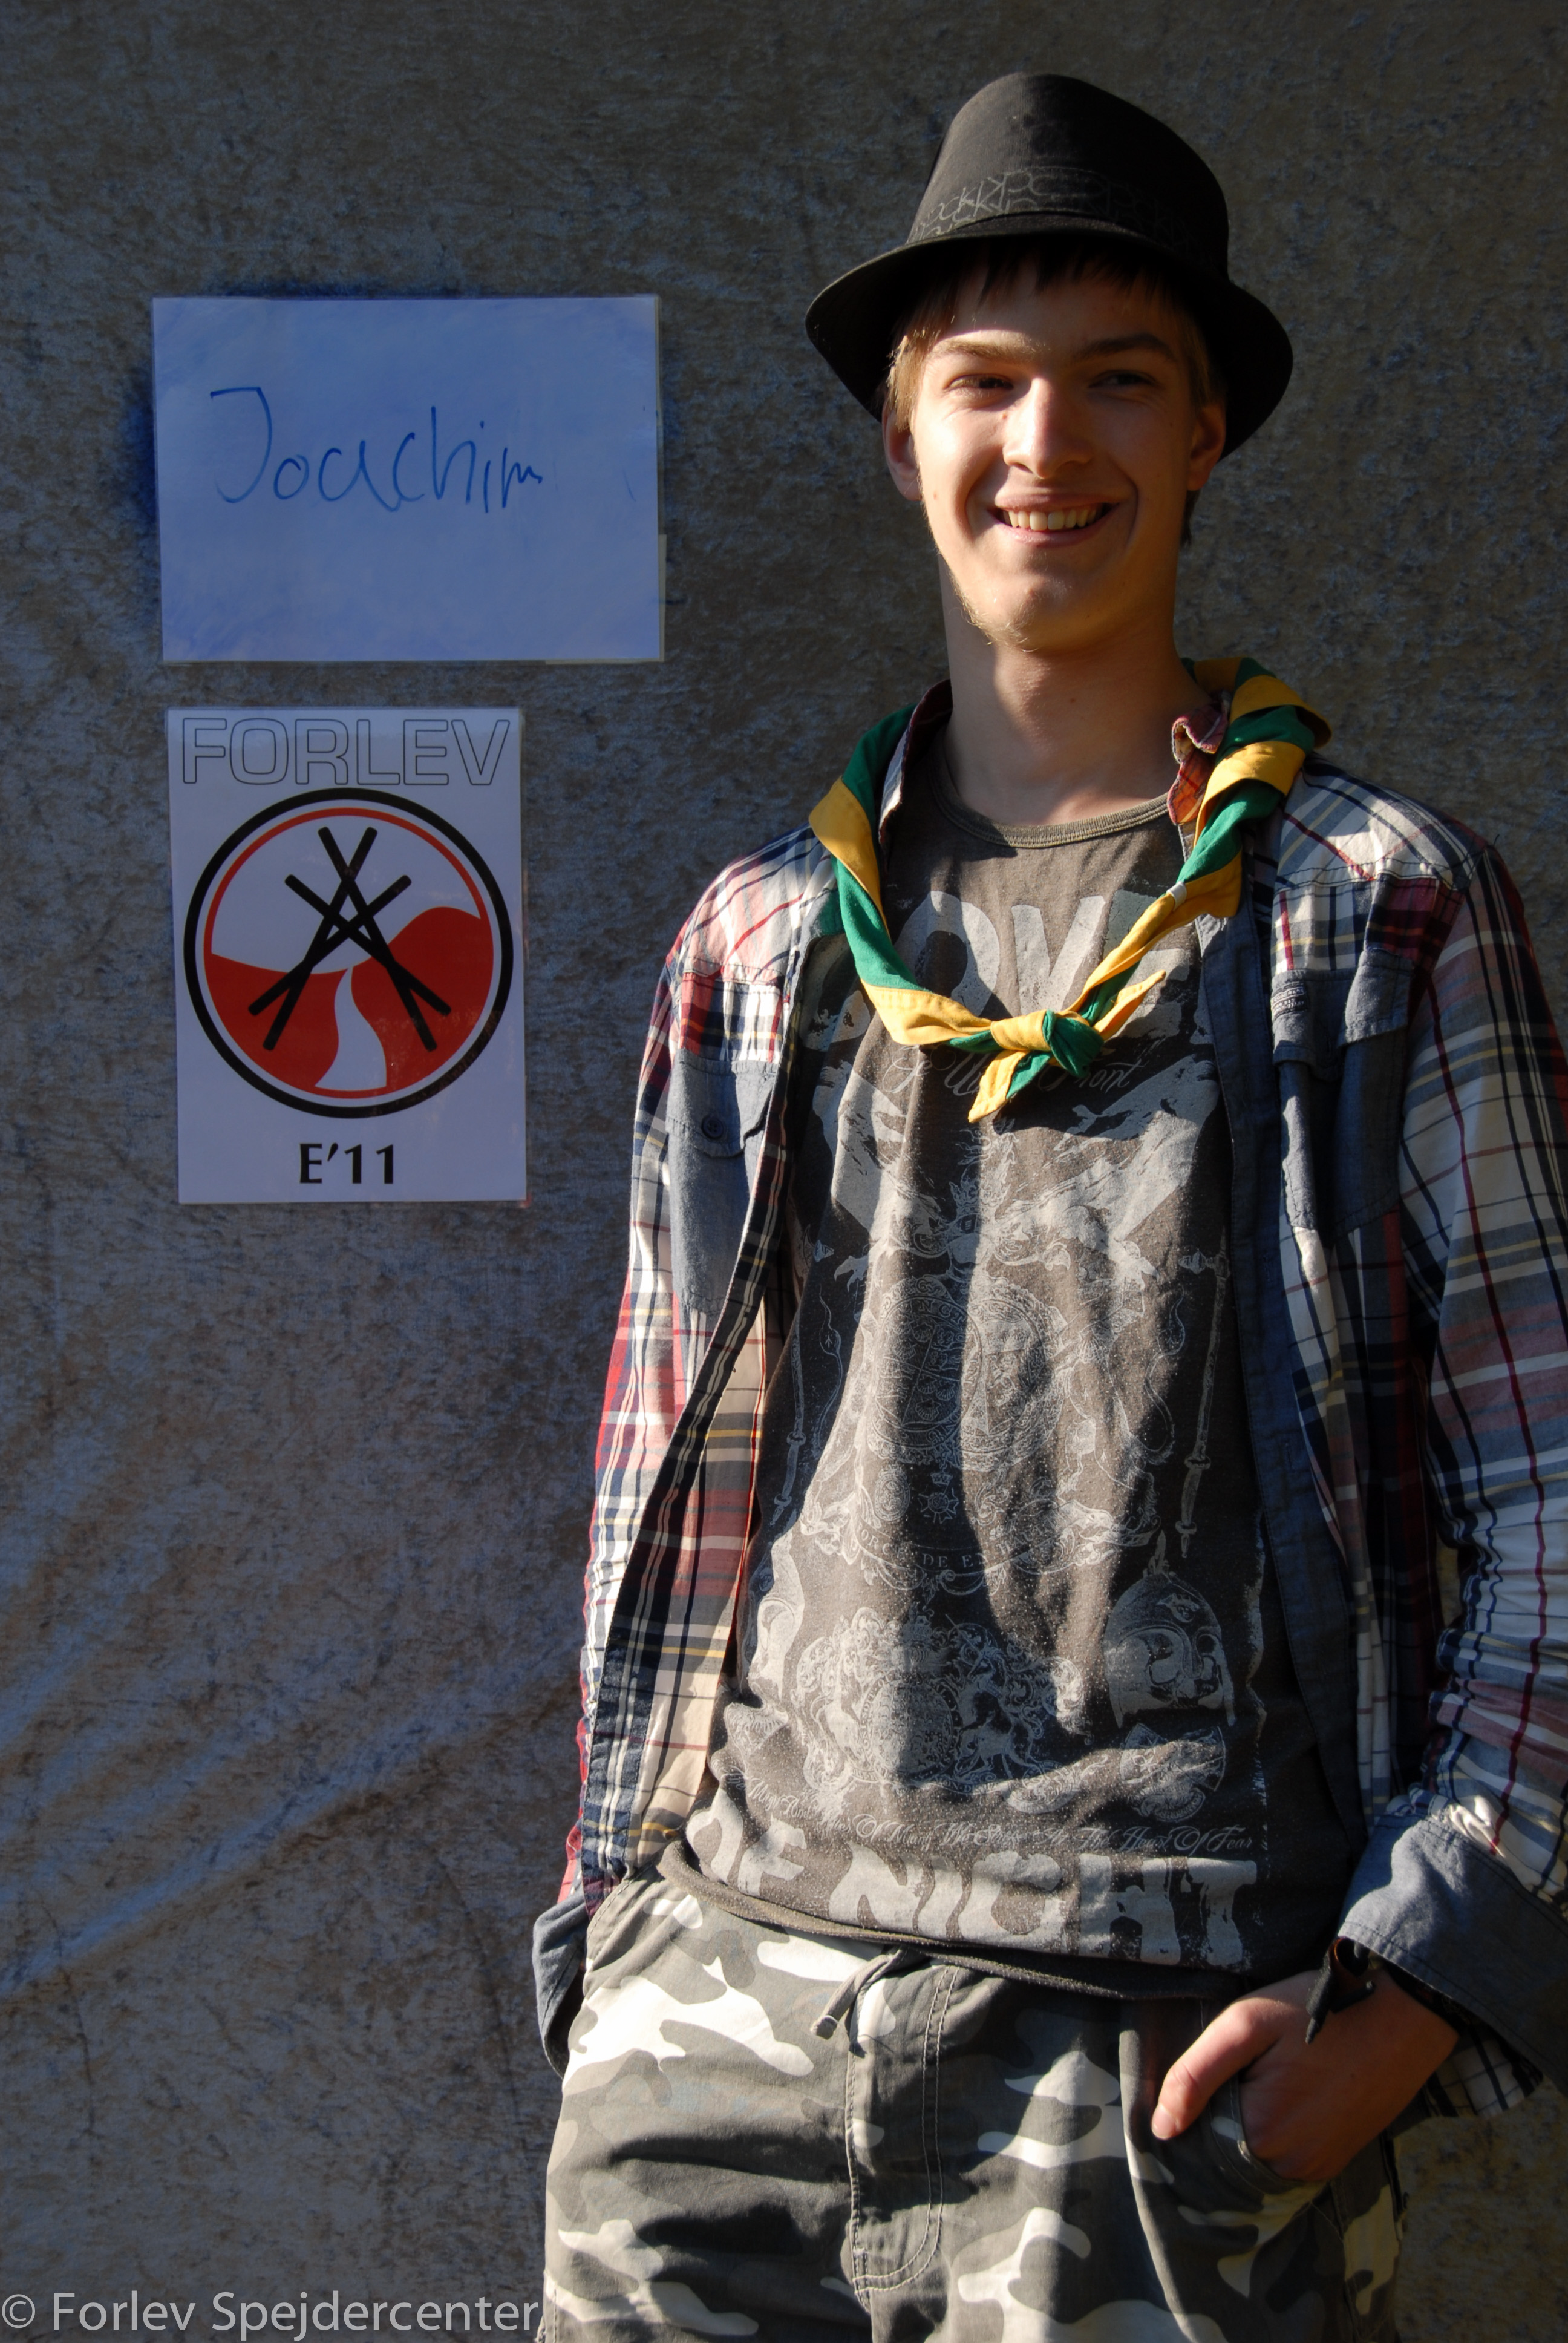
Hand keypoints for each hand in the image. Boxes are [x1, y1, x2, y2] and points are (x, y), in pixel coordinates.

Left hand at [1150, 1966, 1457, 2185]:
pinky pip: (1281, 2159)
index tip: (1200, 2074)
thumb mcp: (1247, 2024)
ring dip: (1243, 2125)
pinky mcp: (1332, 2163)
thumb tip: (1161, 2129)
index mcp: (1262, 2134)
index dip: (1189, 2108)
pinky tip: (1281, 2093)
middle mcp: (1289, 2166)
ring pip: (1252, 2156)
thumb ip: (1196, 2076)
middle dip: (1215, 2116)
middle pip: (1224, 2152)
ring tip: (1260, 2077)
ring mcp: (1314, 2169)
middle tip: (1235, 2068)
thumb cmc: (1318, 2010)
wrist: (1400, 2017)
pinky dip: (1271, 2133)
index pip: (1195, 2140)